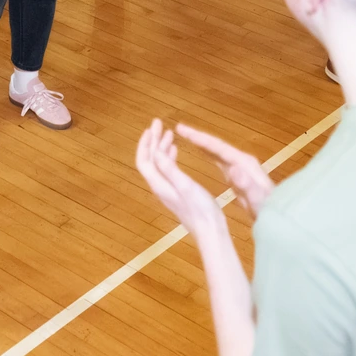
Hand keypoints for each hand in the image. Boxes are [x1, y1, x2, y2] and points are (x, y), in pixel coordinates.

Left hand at [134, 120, 228, 239]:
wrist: (210, 232)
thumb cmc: (200, 209)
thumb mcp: (185, 185)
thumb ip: (169, 169)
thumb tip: (156, 151)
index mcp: (160, 185)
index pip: (144, 161)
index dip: (145, 143)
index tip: (151, 127)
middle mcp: (161, 187)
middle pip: (150, 161)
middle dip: (153, 141)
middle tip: (160, 124)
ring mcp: (169, 190)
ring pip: (159, 165)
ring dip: (160, 148)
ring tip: (168, 134)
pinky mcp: (178, 192)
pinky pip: (168, 170)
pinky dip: (169, 157)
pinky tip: (175, 152)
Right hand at [174, 124, 274, 217]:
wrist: (279, 216)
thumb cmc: (267, 208)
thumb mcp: (256, 198)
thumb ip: (246, 184)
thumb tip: (233, 168)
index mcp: (243, 163)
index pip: (218, 147)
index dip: (200, 139)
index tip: (183, 130)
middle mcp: (241, 161)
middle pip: (216, 145)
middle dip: (198, 137)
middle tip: (179, 128)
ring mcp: (240, 167)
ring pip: (217, 151)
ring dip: (202, 143)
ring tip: (185, 136)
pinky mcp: (238, 174)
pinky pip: (219, 160)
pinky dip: (208, 153)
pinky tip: (202, 152)